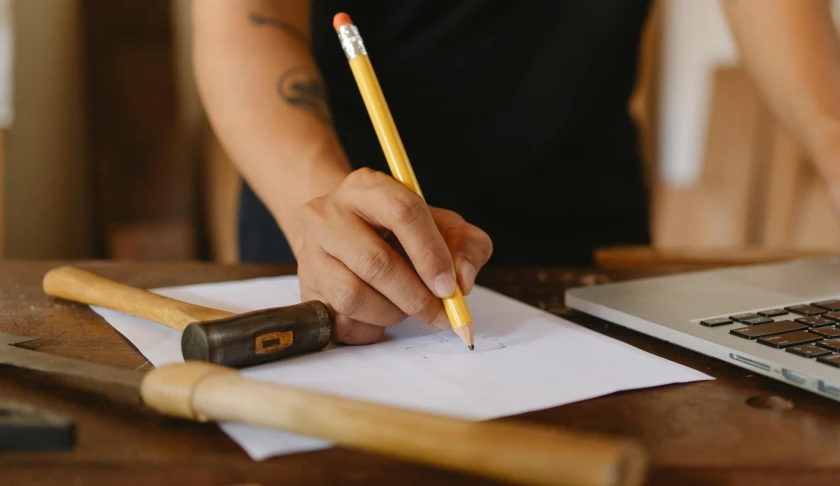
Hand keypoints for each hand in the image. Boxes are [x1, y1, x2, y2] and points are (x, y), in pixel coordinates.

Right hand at [295, 168, 492, 344]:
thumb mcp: (443, 226)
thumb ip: (466, 246)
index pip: (401, 211)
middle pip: (375, 262)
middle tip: (440, 313)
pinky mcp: (304, 288)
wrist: (346, 236)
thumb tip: (462, 281)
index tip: (450, 286)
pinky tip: (381, 313)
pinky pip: (341, 320)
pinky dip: (371, 327)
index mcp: (366, 187)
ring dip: (392, 313)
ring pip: (353, 295)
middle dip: (415, 296)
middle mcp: (328, 214)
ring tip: (406, 306)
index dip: (430, 253)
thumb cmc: (401, 231)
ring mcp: (310, 252)